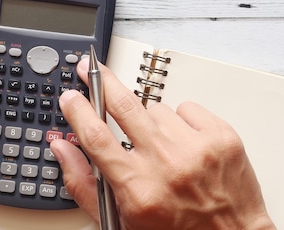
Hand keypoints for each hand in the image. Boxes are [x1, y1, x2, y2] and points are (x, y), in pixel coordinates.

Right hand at [51, 59, 275, 229]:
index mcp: (138, 189)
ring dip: (151, 121)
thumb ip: (83, 184)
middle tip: (91, 69)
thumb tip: (62, 147)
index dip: (78, 111)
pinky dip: (182, 121)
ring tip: (162, 148)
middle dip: (102, 81)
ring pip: (156, 108)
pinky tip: (184, 144)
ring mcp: (197, 148)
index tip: (70, 97)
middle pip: (123, 105)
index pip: (96, 137)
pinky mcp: (221, 137)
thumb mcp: (120, 221)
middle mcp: (167, 165)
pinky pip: (187, 107)